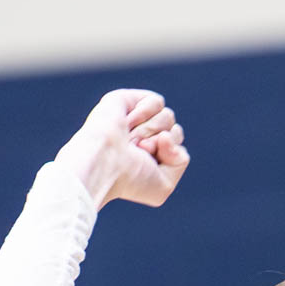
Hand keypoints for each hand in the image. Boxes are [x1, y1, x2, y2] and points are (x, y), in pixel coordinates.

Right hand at [55, 89, 188, 210]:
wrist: (104, 161)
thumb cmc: (128, 179)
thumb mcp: (164, 186)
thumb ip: (180, 160)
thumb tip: (167, 133)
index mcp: (151, 159)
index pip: (179, 149)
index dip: (170, 156)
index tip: (146, 164)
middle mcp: (144, 138)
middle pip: (176, 131)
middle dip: (160, 143)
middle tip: (137, 151)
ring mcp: (136, 118)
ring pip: (168, 117)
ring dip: (150, 130)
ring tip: (128, 139)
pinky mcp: (128, 100)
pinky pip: (157, 101)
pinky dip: (145, 112)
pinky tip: (127, 122)